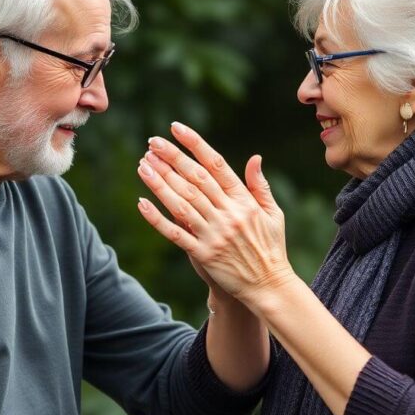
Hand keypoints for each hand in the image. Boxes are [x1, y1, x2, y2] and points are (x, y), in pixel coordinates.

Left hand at [136, 122, 295, 307]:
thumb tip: (254, 157)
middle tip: (152, 142)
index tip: (176, 128)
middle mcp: (228, 215)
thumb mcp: (273, 213)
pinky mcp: (202, 254)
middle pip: (194, 179)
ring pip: (181, 202)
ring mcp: (214, 234)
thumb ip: (259, 185)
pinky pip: (175, 233)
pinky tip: (142, 202)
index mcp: (244, 201)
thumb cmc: (271, 247)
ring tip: (143, 164)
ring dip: (160, 182)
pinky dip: (157, 218)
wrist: (269, 286)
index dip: (194, 144)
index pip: (216, 165)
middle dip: (171, 158)